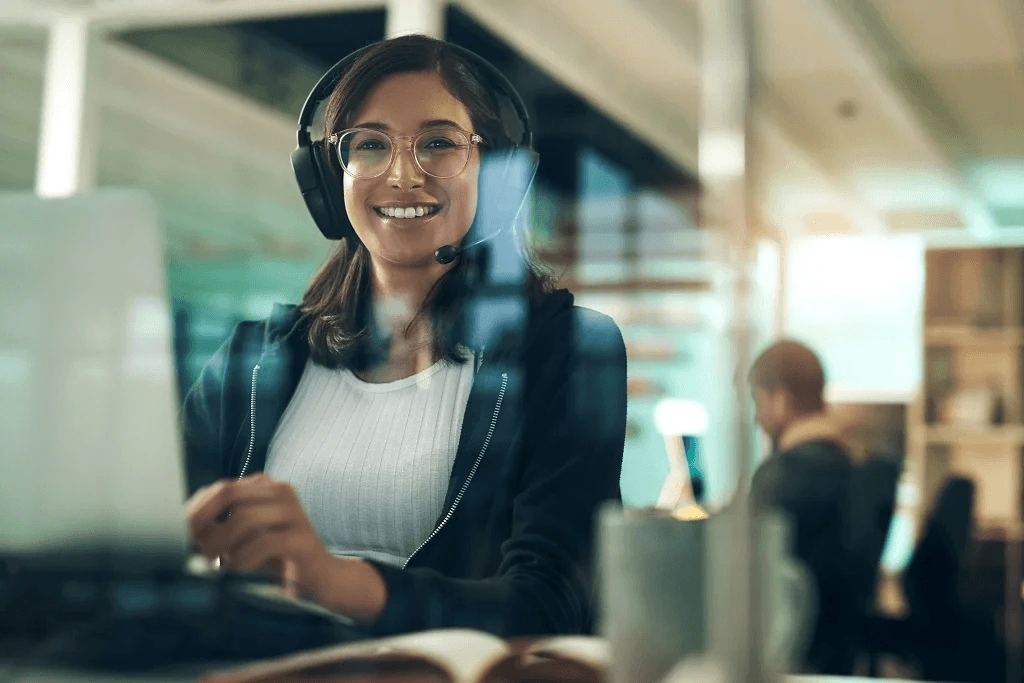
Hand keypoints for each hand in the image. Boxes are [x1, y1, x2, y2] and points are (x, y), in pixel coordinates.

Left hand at [186, 474, 332, 596]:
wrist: (320, 579)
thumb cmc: (274, 559)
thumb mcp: (242, 539)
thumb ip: (218, 529)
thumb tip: (181, 533)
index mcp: (265, 486)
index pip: (220, 489)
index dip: (195, 511)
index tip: (176, 535)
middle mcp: (281, 491)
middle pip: (229, 494)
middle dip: (202, 522)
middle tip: (190, 548)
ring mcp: (294, 513)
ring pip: (244, 518)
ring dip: (220, 543)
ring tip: (213, 562)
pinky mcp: (303, 539)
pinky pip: (264, 543)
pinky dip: (243, 558)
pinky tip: (238, 568)